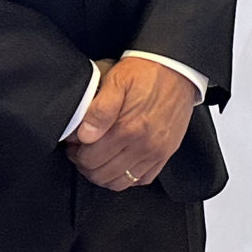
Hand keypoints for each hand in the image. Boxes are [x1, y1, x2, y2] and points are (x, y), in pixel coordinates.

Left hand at [66, 56, 198, 190]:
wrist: (177, 69)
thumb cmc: (146, 73)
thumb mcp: (116, 81)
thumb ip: (99, 109)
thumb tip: (85, 135)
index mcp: (128, 128)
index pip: (90, 159)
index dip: (76, 154)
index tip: (74, 144)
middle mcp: (144, 145)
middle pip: (102, 175)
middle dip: (86, 165)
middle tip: (83, 151)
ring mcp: (156, 152)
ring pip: (120, 182)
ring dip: (104, 175)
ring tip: (99, 158)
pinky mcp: (166, 153)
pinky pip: (143, 179)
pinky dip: (128, 177)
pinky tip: (121, 163)